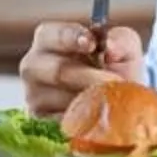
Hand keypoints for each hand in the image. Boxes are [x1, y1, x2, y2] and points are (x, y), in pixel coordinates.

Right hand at [18, 21, 144, 116]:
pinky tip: (97, 116)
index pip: (52, 35)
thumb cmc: (114, 68)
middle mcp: (32, 65)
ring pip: (62, 98)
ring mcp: (33, 95)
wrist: (116, 102)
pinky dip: (85, 120)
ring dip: (91, 100)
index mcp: (48, 38)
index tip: (91, 44)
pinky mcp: (40, 121)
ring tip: (111, 100)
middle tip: (116, 81)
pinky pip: (64, 121)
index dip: (72, 37)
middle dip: (90, 77)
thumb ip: (121, 40)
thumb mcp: (124, 48)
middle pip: (58, 70)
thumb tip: (110, 46)